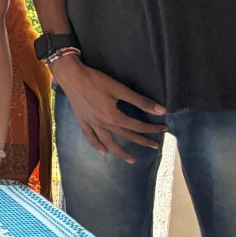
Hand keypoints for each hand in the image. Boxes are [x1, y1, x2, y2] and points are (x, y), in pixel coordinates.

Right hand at [51, 54, 165, 161]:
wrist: (70, 76)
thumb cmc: (96, 80)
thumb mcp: (119, 89)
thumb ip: (140, 101)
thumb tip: (161, 111)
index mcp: (114, 117)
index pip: (138, 126)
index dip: (152, 128)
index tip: (164, 129)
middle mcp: (104, 124)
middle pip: (126, 135)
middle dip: (142, 141)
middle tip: (155, 146)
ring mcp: (92, 123)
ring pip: (108, 142)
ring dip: (120, 152)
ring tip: (131, 160)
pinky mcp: (82, 120)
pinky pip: (90, 136)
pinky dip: (97, 145)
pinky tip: (103, 152)